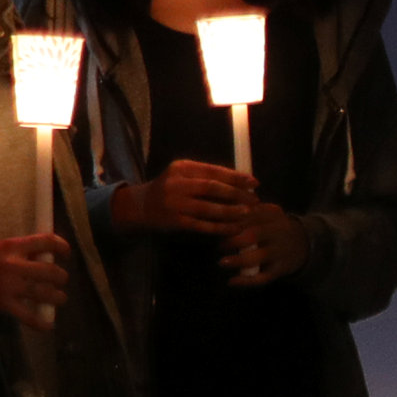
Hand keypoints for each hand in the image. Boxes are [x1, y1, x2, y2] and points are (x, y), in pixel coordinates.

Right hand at [0, 230, 69, 328]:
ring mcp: (10, 285)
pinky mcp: (4, 304)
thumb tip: (43, 258)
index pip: (45, 241)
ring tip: (59, 299)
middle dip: (61, 277)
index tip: (66, 253)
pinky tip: (49, 326)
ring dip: (57, 297)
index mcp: (12, 246)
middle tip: (60, 281)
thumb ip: (19, 252)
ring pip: (44, 293)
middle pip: (50, 271)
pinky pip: (29, 316)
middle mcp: (14, 265)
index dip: (61, 246)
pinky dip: (41, 323)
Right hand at [128, 160, 254, 235]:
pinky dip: (221, 227)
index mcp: (181, 168)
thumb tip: (240, 181)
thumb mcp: (182, 175)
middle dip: (237, 194)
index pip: (213, 170)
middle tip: (255, 200)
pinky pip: (203, 225)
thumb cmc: (169, 189)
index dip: (236, 177)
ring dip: (231, 211)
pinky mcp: (176, 221)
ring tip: (247, 213)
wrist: (141, 206)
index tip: (254, 182)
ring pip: (209, 208)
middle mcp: (176, 183)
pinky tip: (234, 228)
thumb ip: (206, 176)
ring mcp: (175, 203)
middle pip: (212, 188)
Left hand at [219, 200, 308, 287]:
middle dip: (233, 240)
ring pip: (258, 257)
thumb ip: (245, 209)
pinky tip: (232, 281)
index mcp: (272, 214)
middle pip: (254, 235)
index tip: (214, 223)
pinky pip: (263, 277)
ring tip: (222, 262)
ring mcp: (280, 251)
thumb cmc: (272, 225)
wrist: (304, 242)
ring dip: (238, 260)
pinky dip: (246, 281)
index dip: (230, 220)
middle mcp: (278, 232)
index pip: (249, 215)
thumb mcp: (265, 211)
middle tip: (219, 244)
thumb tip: (215, 206)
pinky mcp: (281, 269)